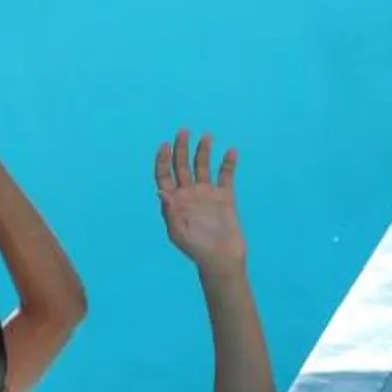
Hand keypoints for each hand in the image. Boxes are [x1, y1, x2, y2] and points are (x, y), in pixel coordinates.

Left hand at [155, 130, 245, 270]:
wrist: (222, 260)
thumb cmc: (197, 250)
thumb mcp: (179, 232)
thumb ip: (170, 211)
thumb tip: (160, 191)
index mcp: (174, 202)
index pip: (164, 175)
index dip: (163, 160)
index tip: (165, 145)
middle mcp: (188, 195)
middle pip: (182, 166)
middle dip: (181, 148)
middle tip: (183, 131)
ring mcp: (207, 195)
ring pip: (203, 167)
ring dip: (203, 151)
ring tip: (206, 136)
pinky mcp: (225, 197)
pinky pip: (226, 176)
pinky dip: (228, 163)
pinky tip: (231, 151)